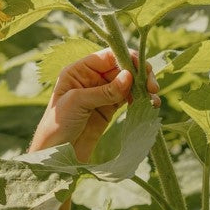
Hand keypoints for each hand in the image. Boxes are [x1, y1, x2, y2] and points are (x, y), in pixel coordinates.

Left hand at [31, 49, 159, 160]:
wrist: (56, 153)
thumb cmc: (58, 124)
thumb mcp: (78, 103)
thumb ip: (104, 91)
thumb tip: (129, 76)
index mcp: (79, 70)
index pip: (107, 56)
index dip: (127, 59)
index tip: (143, 69)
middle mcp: (91, 78)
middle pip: (121, 68)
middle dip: (139, 75)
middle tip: (153, 87)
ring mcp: (101, 94)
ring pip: (127, 84)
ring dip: (143, 89)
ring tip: (153, 100)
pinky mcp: (108, 109)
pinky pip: (128, 99)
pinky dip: (140, 100)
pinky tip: (149, 104)